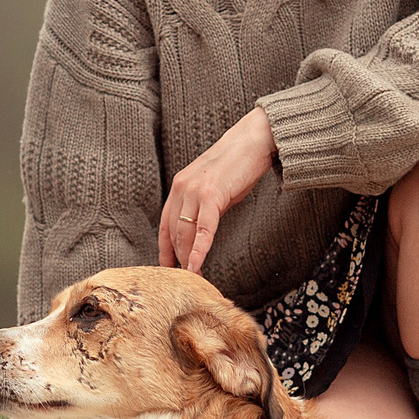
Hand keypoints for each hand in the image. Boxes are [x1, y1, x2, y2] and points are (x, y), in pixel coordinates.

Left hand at [159, 106, 276, 274]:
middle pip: (174, 232)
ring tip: (193, 276)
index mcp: (180, 186)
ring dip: (188, 258)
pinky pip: (203, 230)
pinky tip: (197, 265)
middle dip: (178, 258)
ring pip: (185, 233)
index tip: (167, 266)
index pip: (165, 224)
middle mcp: (182, 188)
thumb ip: (205, 206)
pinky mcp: (212, 195)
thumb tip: (203, 230)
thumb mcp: (215, 186)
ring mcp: (195, 191)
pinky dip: (199, 250)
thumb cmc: (239, 164)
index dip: (165, 248)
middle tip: (184, 278)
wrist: (254, 141)